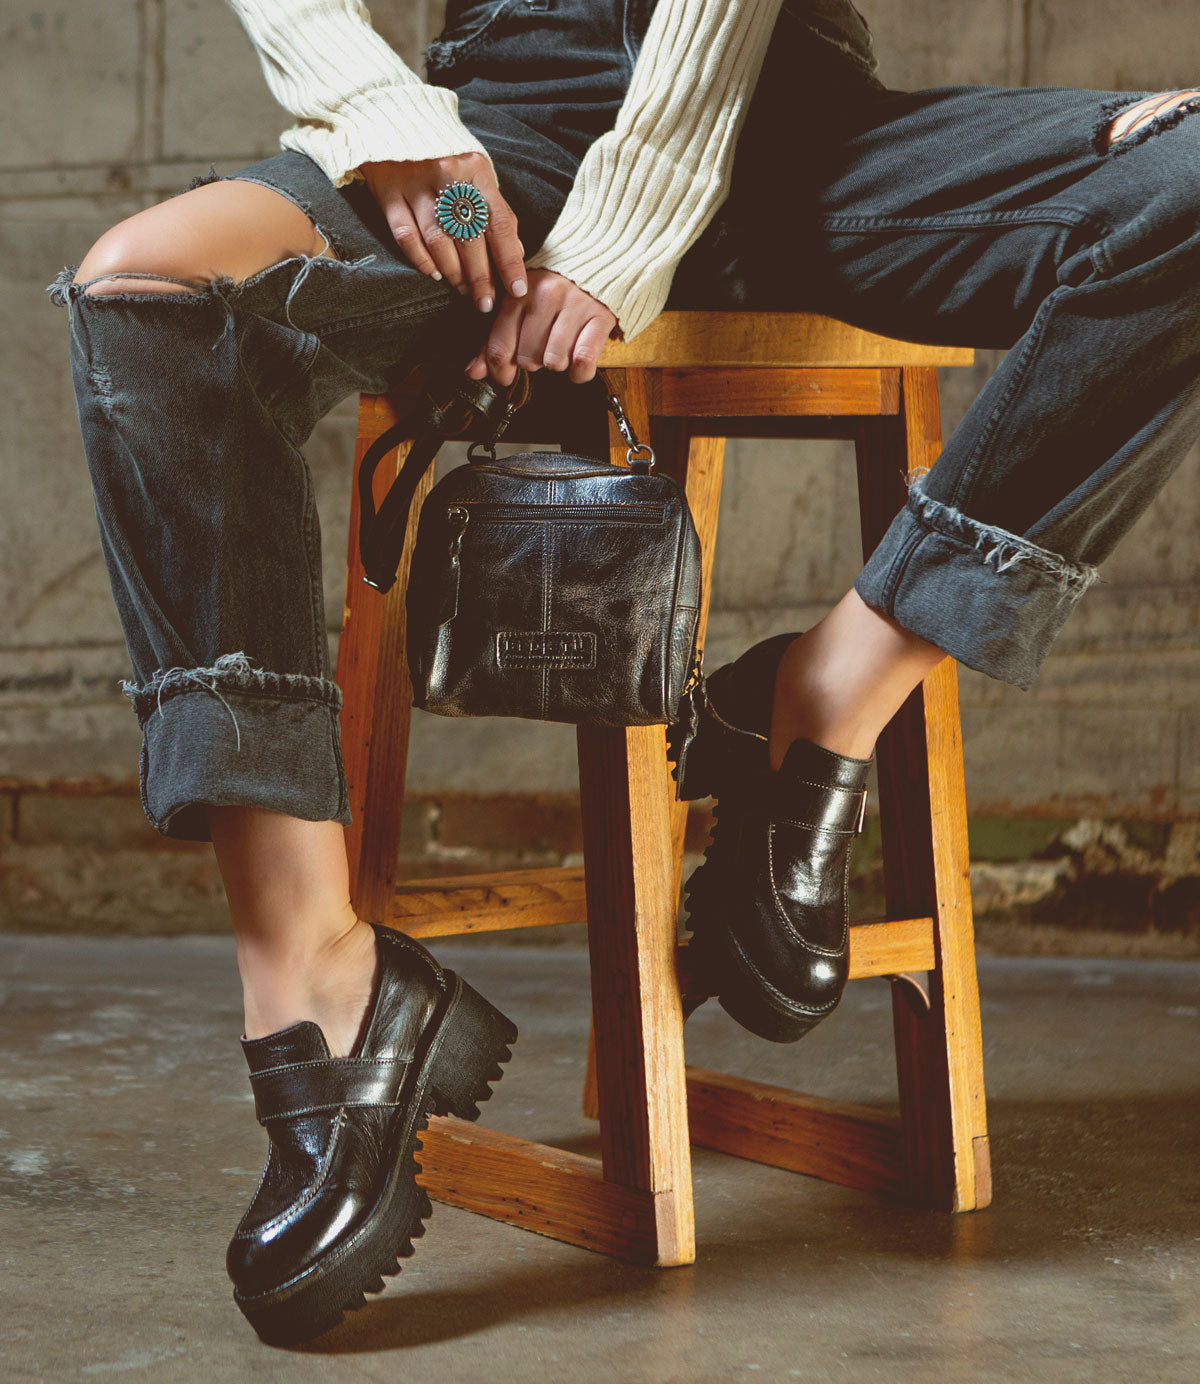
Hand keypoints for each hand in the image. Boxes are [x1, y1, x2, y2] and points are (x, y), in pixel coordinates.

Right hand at [359, 153, 525, 311]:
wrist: (393, 119)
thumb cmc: (445, 154)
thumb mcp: (477, 173)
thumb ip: (495, 210)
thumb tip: (515, 252)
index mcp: (476, 172)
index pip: (499, 224)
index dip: (510, 261)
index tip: (517, 290)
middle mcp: (448, 176)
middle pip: (469, 238)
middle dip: (480, 277)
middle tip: (485, 303)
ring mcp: (415, 184)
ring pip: (438, 240)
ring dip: (452, 272)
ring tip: (461, 289)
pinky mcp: (389, 192)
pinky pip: (406, 235)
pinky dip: (420, 259)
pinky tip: (432, 273)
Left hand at [465, 269, 616, 384]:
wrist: (597, 264)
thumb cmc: (553, 291)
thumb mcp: (519, 307)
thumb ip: (495, 340)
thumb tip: (473, 372)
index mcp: (519, 293)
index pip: (500, 347)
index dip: (499, 371)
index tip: (505, 375)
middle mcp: (545, 296)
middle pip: (528, 359)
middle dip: (533, 361)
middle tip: (541, 346)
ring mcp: (574, 306)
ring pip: (555, 362)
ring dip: (557, 363)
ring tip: (561, 346)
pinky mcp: (600, 317)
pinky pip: (583, 362)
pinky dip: (579, 371)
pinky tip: (577, 360)